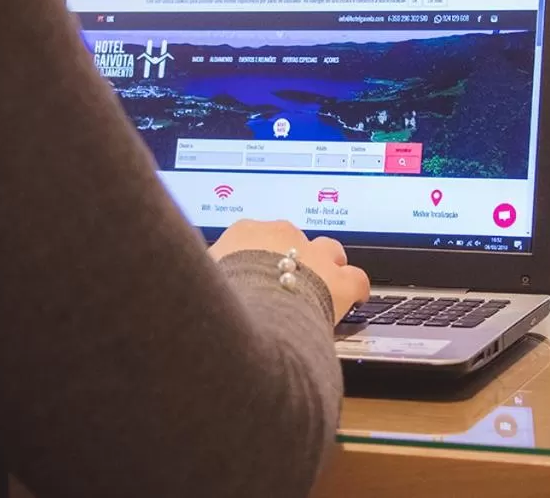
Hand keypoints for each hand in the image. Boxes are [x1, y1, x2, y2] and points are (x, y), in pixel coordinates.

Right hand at [210, 219, 370, 323]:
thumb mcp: (199, 282)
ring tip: (322, 285)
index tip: (254, 273)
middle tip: (285, 283)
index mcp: (243, 234)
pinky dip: (356, 289)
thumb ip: (204, 279)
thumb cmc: (215, 301)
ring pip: (327, 250)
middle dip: (291, 257)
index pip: (252, 237)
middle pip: (291, 239)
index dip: (256, 258)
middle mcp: (280, 235)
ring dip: (326, 266)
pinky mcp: (337, 280)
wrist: (246, 315)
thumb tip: (193, 288)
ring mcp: (312, 255)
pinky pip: (356, 279)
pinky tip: (353, 300)